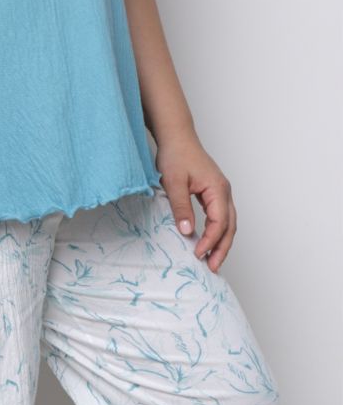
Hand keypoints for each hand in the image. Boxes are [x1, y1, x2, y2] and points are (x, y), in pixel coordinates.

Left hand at [154, 129, 237, 272]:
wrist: (176, 136)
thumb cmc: (175, 155)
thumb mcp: (174, 182)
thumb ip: (181, 207)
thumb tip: (187, 231)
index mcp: (218, 189)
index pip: (219, 222)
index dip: (210, 240)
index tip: (197, 253)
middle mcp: (224, 191)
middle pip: (230, 226)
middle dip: (222, 248)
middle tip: (213, 267)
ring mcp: (220, 191)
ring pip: (228, 222)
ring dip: (221, 242)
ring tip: (212, 260)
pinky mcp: (213, 191)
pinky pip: (221, 216)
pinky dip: (217, 231)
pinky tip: (208, 241)